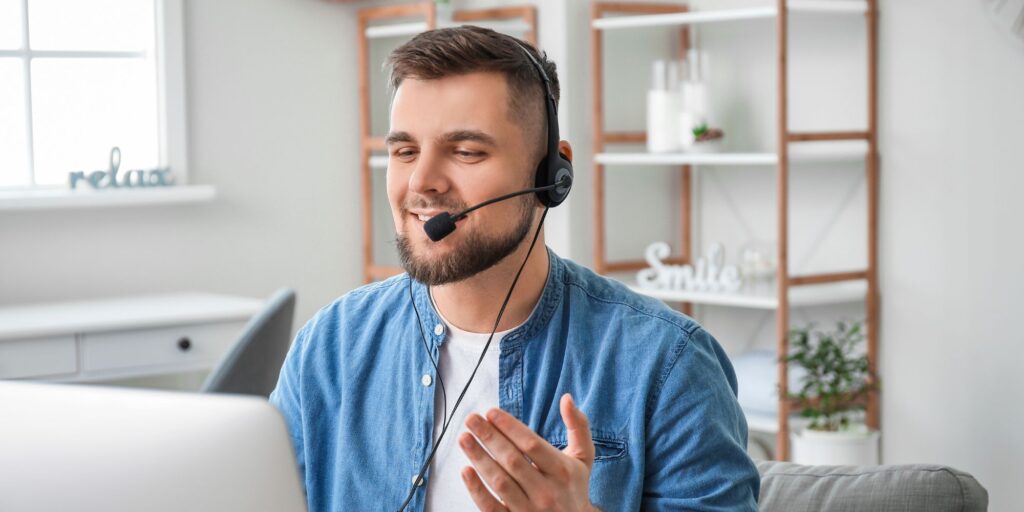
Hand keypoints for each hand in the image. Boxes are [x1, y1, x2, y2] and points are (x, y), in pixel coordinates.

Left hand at [458, 393, 598, 511]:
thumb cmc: (573, 487)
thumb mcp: (583, 458)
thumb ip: (578, 427)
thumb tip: (566, 398)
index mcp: (562, 471)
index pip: (531, 445)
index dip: (510, 427)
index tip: (491, 412)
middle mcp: (547, 491)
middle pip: (512, 460)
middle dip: (489, 437)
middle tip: (471, 419)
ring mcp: (530, 510)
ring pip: (500, 482)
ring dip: (479, 458)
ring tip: (464, 438)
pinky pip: (492, 508)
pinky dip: (477, 490)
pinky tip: (466, 471)